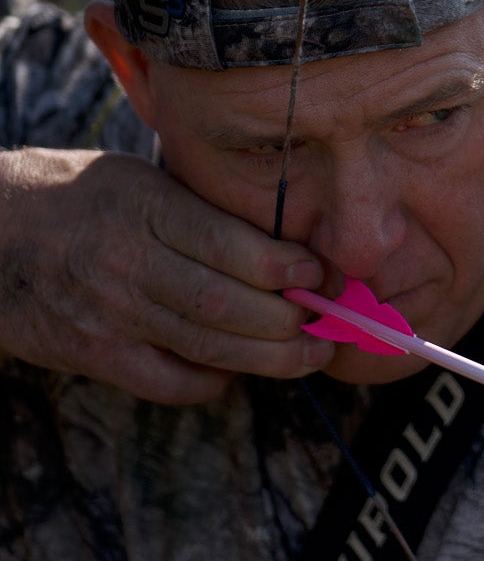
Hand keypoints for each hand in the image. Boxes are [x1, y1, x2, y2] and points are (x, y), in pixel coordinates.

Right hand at [0, 148, 333, 403]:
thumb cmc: (76, 198)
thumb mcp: (137, 179)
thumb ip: (198, 208)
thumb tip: (281, 242)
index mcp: (144, 208)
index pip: (230, 245)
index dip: (285, 266)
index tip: (319, 271)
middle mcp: (128, 263)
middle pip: (227, 304)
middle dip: (290, 320)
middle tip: (328, 322)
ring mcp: (109, 314)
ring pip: (207, 346)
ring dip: (270, 358)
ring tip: (309, 355)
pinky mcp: (94, 354)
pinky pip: (168, 381)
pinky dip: (212, 380)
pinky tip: (236, 370)